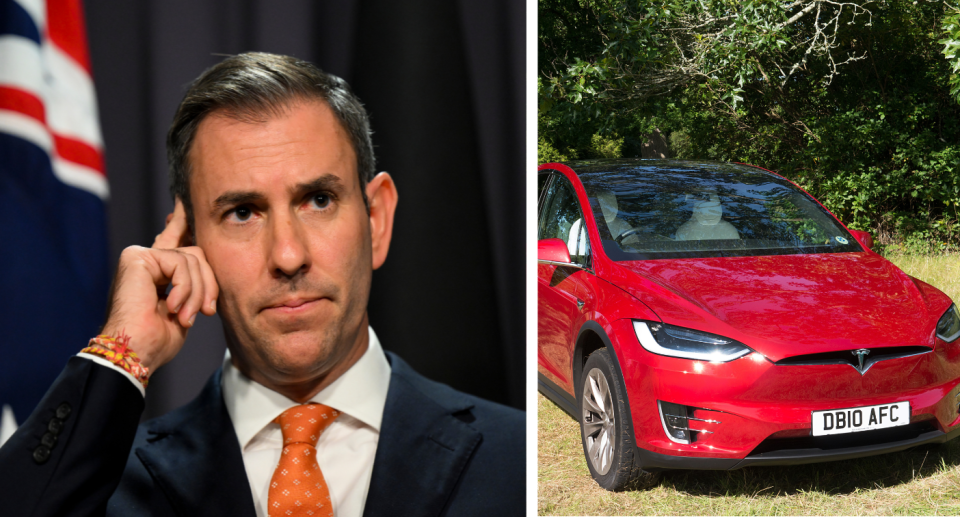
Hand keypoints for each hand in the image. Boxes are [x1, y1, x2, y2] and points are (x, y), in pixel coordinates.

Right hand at [100, 199, 218, 371]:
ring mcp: (140, 255)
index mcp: (157, 269)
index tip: (184, 200)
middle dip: (209, 284)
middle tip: (206, 311)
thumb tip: (203, 261)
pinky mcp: (138, 257)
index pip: (176, 238)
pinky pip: (181, 263)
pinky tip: (173, 307)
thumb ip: (193, 282)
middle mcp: (146, 257)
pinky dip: (186, 289)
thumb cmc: (157, 339)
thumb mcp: (186, 306)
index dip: (183, 219)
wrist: (135, 352)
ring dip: (198, 293)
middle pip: (198, 252)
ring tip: (185, 316)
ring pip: (194, 258)